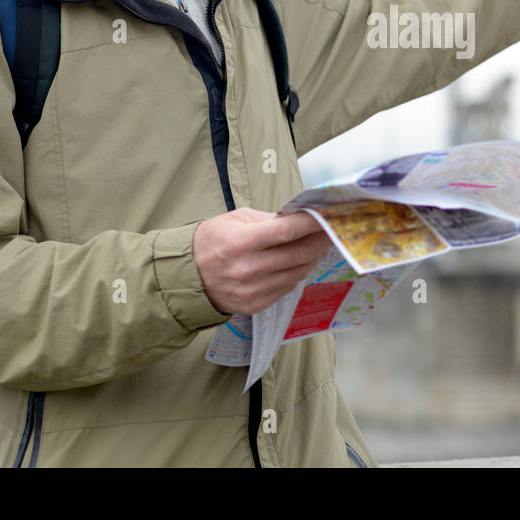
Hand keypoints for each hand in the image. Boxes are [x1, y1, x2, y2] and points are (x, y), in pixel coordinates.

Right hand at [192, 208, 331, 313]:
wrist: (185, 277)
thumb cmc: (211, 241)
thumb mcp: (234, 220)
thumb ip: (268, 220)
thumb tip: (299, 219)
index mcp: (240, 242)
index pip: (287, 231)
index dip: (312, 223)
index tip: (328, 214)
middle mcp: (248, 269)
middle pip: (298, 254)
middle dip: (321, 240)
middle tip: (334, 229)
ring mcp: (252, 290)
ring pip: (297, 272)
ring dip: (313, 257)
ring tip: (322, 244)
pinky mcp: (255, 305)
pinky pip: (287, 287)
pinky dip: (298, 273)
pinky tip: (302, 261)